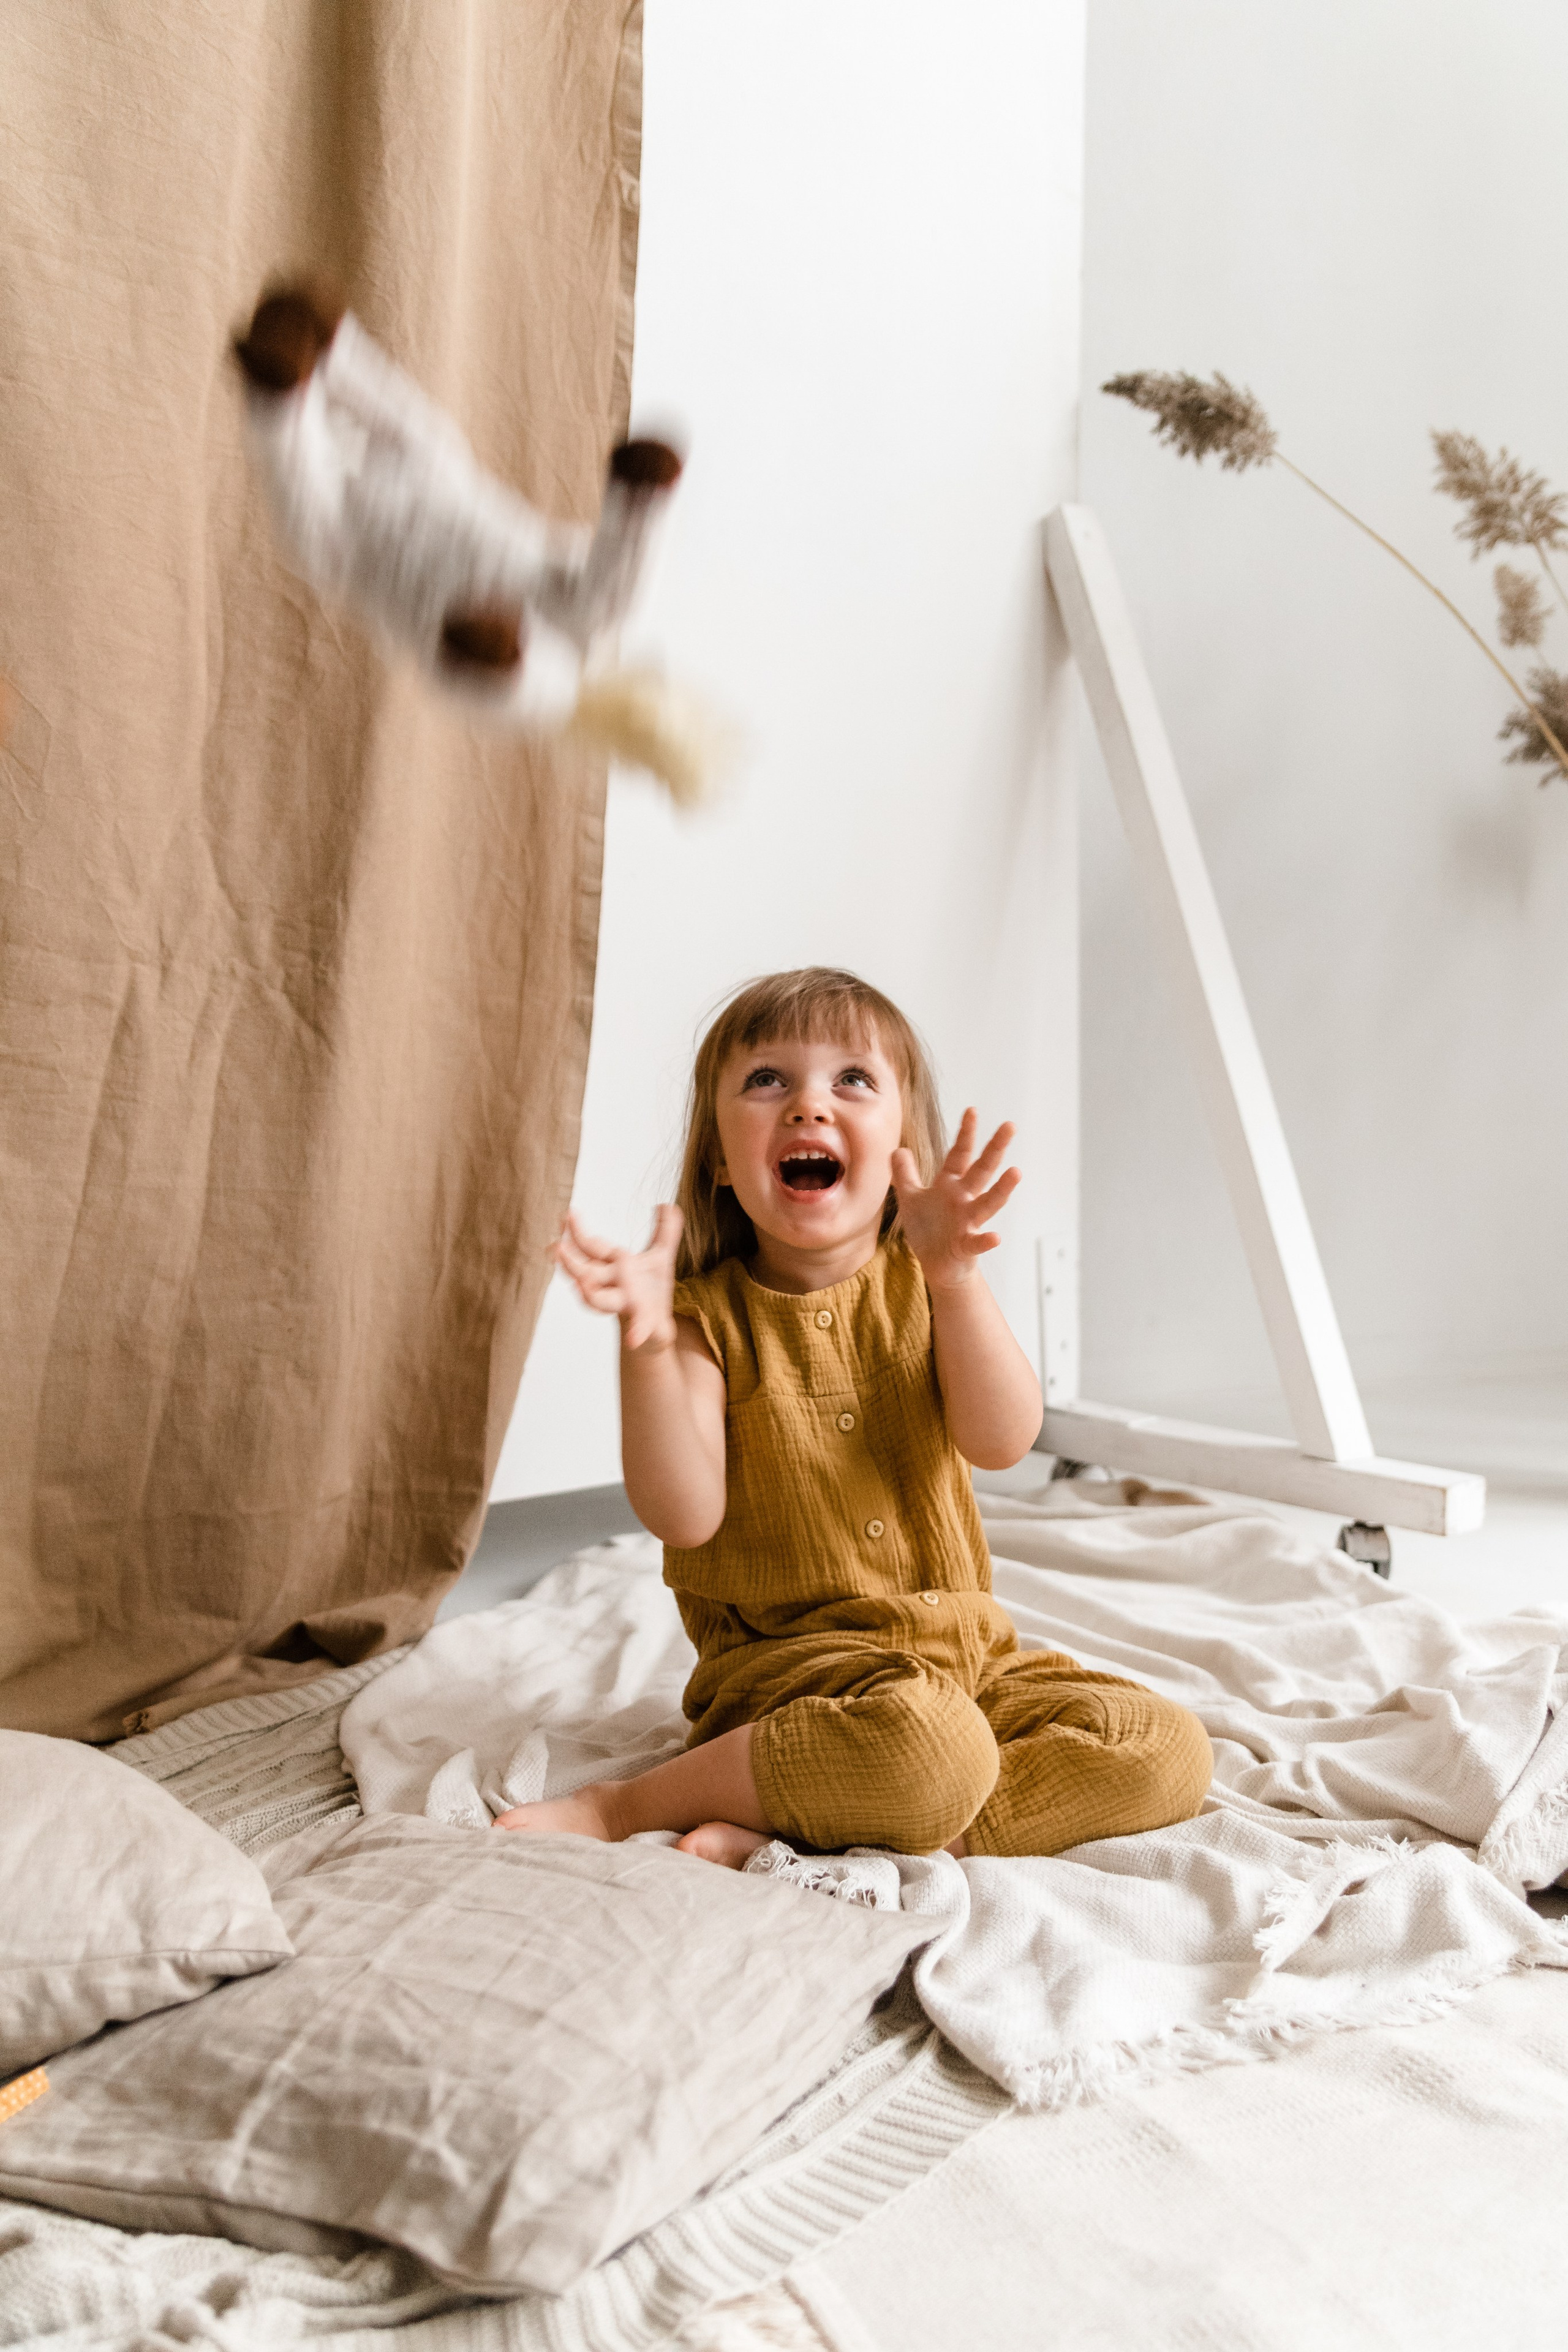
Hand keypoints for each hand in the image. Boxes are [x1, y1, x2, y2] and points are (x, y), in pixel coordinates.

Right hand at [554, 1205, 682, 1350]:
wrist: (658, 1325)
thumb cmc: (651, 1289)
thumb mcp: (661, 1257)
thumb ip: (666, 1232)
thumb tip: (669, 1205)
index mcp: (614, 1266)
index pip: (590, 1247)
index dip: (577, 1233)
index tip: (565, 1215)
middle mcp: (612, 1285)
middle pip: (586, 1272)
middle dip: (570, 1262)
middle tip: (556, 1248)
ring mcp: (624, 1303)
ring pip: (599, 1300)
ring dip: (589, 1294)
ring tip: (582, 1284)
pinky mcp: (642, 1321)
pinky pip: (637, 1327)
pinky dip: (636, 1333)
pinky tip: (634, 1338)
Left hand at [891, 1111, 1020, 1292]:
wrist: (937, 1265)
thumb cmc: (929, 1230)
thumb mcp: (911, 1198)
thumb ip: (905, 1175)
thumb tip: (897, 1148)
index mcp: (950, 1185)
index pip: (959, 1154)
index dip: (965, 1134)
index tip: (972, 1110)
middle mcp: (964, 1199)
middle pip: (982, 1170)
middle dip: (995, 1148)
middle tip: (1010, 1126)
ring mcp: (969, 1222)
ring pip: (989, 1202)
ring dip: (1002, 1189)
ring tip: (1016, 1171)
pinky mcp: (967, 1246)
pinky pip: (978, 1242)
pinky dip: (987, 1241)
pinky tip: (996, 1237)